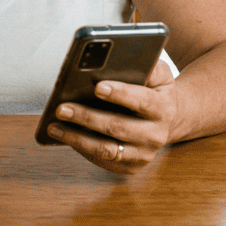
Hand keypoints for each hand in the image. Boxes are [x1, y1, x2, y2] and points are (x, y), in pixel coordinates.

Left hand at [44, 60, 177, 173]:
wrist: (170, 120)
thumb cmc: (156, 91)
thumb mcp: (159, 74)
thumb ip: (147, 66)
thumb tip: (121, 57)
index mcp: (163, 108)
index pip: (142, 100)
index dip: (120, 94)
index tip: (97, 86)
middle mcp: (156, 135)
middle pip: (118, 127)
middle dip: (87, 117)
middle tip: (62, 108)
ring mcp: (143, 154)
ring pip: (106, 149)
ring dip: (77, 138)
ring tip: (54, 126)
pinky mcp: (131, 167)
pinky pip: (102, 160)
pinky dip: (81, 148)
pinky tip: (64, 136)